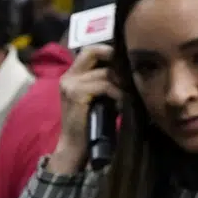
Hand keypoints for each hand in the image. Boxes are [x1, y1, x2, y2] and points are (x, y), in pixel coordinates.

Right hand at [43, 44, 122, 179]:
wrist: (75, 146)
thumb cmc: (90, 122)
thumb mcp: (99, 96)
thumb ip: (106, 80)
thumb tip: (130, 67)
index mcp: (71, 75)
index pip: (90, 51)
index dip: (108, 51)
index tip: (125, 61)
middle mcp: (68, 77)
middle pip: (92, 52)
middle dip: (113, 58)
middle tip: (129, 72)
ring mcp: (70, 85)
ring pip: (104, 72)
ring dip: (121, 82)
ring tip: (130, 93)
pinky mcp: (76, 95)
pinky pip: (104, 86)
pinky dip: (117, 93)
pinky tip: (123, 103)